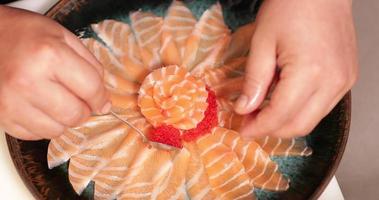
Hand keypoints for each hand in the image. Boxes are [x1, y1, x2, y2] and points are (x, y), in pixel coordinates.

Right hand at [0, 6, 109, 139]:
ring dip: (64, 119)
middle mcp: (29, 81)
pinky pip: (36, 135)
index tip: (101, 99)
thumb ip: (91, 67)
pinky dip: (44, 124)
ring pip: (57, 130)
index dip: (101, 97)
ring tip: (56, 100)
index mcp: (50, 56)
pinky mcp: (1, 116)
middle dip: (84, 109)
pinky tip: (39, 106)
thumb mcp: (64, 38)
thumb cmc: (26, 34)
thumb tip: (104, 102)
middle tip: (77, 98)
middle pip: (76, 115)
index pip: (91, 89)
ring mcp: (12, 102)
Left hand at [234, 0, 357, 137]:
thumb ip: (254, 79)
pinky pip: (322, 107)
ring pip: (312, 120)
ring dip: (285, 123)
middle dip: (271, 130)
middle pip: (299, 126)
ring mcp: (344, 81)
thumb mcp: (262, 41)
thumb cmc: (291, 7)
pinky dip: (300, 111)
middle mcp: (333, 81)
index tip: (242, 129)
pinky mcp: (346, 78)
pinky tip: (283, 101)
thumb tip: (244, 108)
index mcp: (310, 72)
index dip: (258, 127)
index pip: (280, 115)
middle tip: (250, 122)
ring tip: (263, 112)